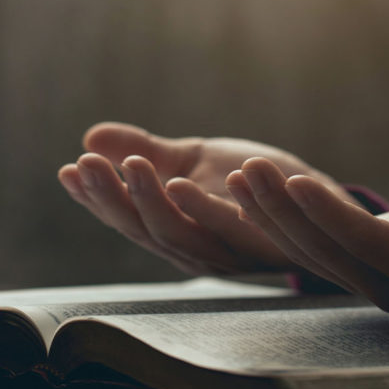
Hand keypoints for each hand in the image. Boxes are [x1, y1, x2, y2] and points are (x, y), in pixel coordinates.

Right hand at [57, 122, 359, 274]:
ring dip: (157, 200)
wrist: (319, 202)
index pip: (129, 220)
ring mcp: (237, 252)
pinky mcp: (276, 242)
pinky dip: (225, 206)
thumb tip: (90, 137)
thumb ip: (147, 152)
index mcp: (178, 232)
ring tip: (134, 164)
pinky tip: (205, 177)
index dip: (97, 199)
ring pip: (187, 236)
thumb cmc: (251, 184)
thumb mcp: (192, 161)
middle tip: (89, 163)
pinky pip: (247, 230)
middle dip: (115, 198)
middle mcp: (202, 251)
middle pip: (148, 231)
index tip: (68, 169)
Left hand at [225, 158, 388, 310]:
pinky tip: (244, 193)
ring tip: (239, 176)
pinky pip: (301, 249)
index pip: (371, 244)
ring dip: (268, 216)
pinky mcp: (346, 272)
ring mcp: (363, 285)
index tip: (297, 180)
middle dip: (284, 210)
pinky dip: (272, 222)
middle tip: (251, 169)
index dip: (332, 214)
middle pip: (325, 251)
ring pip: (305, 253)